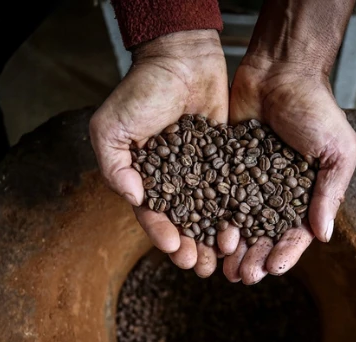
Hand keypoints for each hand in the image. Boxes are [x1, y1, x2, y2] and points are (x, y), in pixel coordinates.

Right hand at [91, 30, 228, 276]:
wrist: (181, 59)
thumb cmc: (141, 91)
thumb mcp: (111, 127)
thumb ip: (115, 166)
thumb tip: (134, 199)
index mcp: (143, 178)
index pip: (152, 215)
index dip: (163, 234)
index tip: (175, 249)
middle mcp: (172, 180)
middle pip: (183, 223)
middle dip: (192, 247)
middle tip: (202, 267)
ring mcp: (200, 172)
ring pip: (209, 214)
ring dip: (214, 239)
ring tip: (224, 259)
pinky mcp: (225, 160)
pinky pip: (231, 192)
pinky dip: (236, 213)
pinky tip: (244, 231)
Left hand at [223, 58, 355, 283]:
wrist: (280, 70)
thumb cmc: (316, 109)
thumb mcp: (337, 150)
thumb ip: (330, 191)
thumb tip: (323, 235)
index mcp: (306, 196)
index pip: (296, 234)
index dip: (285, 253)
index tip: (272, 268)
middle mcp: (276, 195)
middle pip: (263, 237)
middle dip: (254, 258)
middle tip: (243, 276)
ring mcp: (249, 183)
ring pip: (239, 225)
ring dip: (232, 249)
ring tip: (224, 267)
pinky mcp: (224, 168)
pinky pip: (217, 199)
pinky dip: (211, 219)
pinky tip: (205, 237)